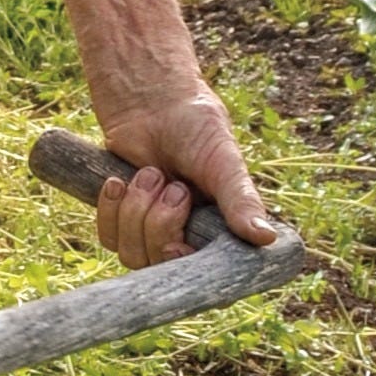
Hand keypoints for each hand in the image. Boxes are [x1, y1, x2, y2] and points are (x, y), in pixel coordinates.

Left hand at [88, 86, 275, 259]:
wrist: (150, 100)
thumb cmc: (196, 127)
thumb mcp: (224, 162)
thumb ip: (241, 200)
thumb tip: (267, 238)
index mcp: (217, 231)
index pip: (203, 275)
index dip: (185, 265)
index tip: (177, 245)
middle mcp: (185, 237)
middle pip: (161, 264)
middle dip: (160, 222)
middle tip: (173, 184)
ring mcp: (150, 232)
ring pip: (132, 254)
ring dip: (136, 211)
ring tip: (150, 173)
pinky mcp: (120, 220)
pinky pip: (108, 237)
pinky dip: (111, 209)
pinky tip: (118, 180)